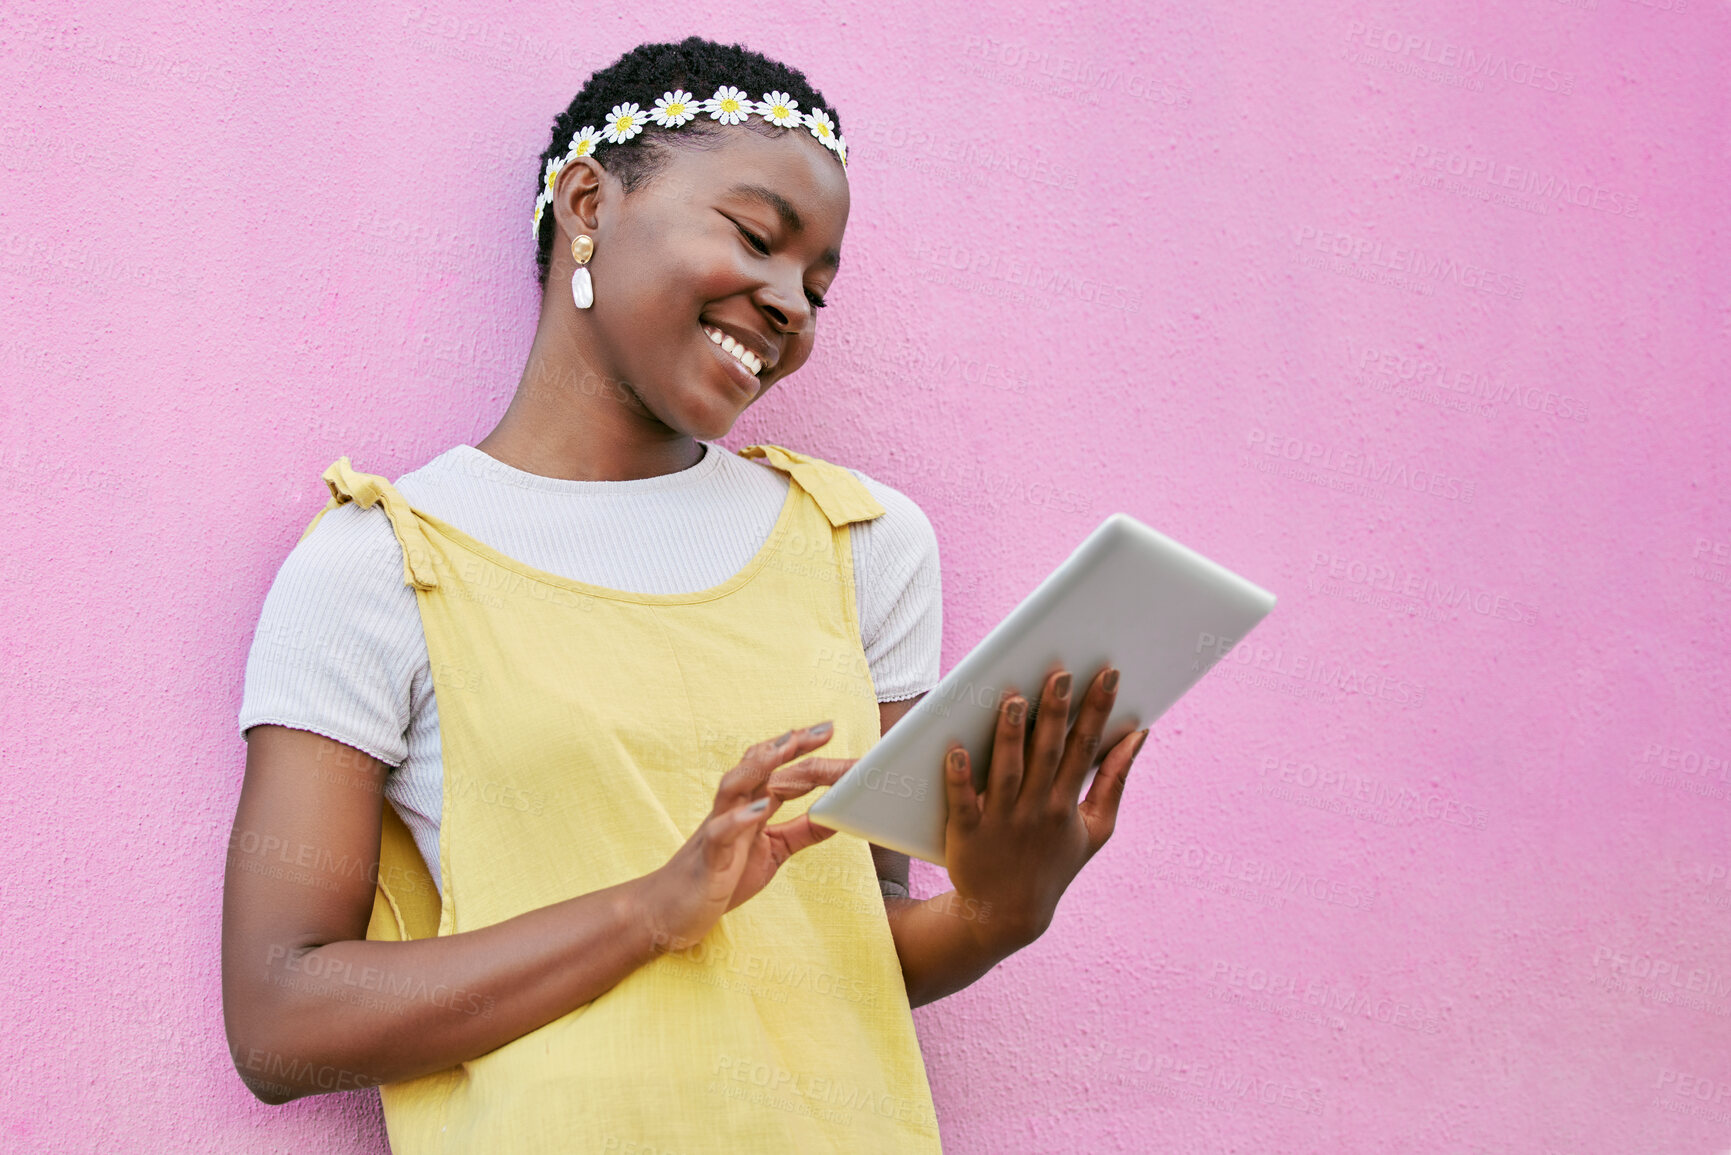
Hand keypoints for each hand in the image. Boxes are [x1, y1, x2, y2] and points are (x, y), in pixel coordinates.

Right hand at [639, 723, 854, 954]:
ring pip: (734, 786)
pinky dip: (739, 819)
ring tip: (786, 747)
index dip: (803, 749)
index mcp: (750, 808)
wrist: (666, 911)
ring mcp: (717, 828)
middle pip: (759, 766)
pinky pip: (720, 832)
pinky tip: (759, 810)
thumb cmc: (718, 878)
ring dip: (760, 765)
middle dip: (790, 745)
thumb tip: (838, 815)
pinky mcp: (708, 857)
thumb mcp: (772, 853)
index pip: (778, 769)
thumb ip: (802, 832)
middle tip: (824, 728)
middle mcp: (733, 810)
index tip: (829, 729)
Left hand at [942, 667, 1148, 946]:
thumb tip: (1139, 736)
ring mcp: (1001, 822)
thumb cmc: (1053, 863)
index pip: (1086, 749)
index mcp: (1067, 804)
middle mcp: (1037, 810)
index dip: (1098, 710)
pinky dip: (960, 777)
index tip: (1107, 674)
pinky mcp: (967, 833)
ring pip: (1007, 772)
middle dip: (1056, 713)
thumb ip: (1115, 782)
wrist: (1006, 915)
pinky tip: (955, 749)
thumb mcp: (1096, 829)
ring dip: (1010, 737)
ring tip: (1013, 699)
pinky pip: (963, 802)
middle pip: (1048, 754)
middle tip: (1060, 674)